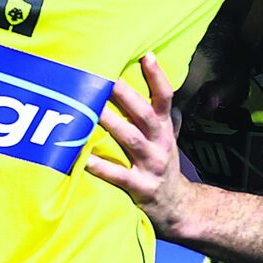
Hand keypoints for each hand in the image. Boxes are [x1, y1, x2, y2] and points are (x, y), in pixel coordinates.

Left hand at [83, 53, 192, 235]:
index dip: (158, 77)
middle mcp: (160, 143)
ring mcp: (151, 165)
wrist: (178, 207)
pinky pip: (119, 175)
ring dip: (111, 123)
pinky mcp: (141, 188)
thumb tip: (155, 84)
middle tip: (105, 78)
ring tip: (91, 109)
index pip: (165, 98)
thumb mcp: (168, 136)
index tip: (146, 55)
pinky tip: (84, 158)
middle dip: (126, 96)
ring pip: (131, 139)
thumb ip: (163, 112)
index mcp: (165, 128)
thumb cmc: (163, 165)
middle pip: (145, 114)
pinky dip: (102, 166)